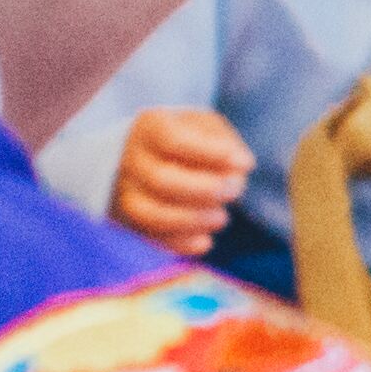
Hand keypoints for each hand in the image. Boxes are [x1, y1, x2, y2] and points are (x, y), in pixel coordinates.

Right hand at [107, 103, 251, 255]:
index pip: (173, 140)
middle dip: (205, 191)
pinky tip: (205, 241)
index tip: (245, 163)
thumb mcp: (207, 127)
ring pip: (151, 214)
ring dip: (193, 220)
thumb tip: (241, 166)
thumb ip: (225, 142)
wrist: (149, 158)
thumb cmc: (189, 139)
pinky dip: (181, 244)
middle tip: (234, 190)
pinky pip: (150, 238)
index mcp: (150, 127)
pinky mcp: (129, 222)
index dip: (211, 154)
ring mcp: (126, 193)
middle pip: (161, 180)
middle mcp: (131, 160)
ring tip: (221, 217)